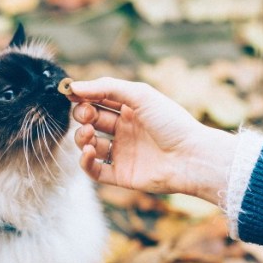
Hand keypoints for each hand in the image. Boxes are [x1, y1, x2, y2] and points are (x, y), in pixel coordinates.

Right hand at [69, 77, 236, 205]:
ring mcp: (122, 153)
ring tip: (88, 134)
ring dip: (81, 137)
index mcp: (131, 109)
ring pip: (89, 144)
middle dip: (82, 116)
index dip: (84, 97)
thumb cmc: (171, 122)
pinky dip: (85, 161)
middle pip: (91, 121)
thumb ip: (106, 88)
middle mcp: (125, 130)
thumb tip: (74, 87)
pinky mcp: (121, 175)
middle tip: (87, 115)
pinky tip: (90, 151)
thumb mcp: (139, 95)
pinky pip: (94, 170)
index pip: (99, 100)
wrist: (191, 157)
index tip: (71, 94)